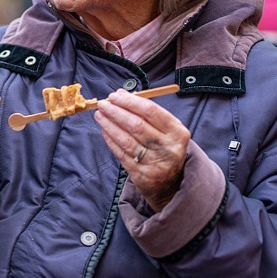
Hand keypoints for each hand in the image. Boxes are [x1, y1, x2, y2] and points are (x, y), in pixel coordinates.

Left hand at [93, 89, 189, 211]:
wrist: (171, 183)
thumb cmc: (164, 147)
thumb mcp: (165, 130)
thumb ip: (145, 111)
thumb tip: (120, 94)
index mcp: (177, 132)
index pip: (151, 111)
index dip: (130, 102)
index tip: (115, 96)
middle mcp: (168, 148)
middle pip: (137, 125)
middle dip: (116, 112)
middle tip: (103, 104)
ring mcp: (155, 163)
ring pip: (127, 140)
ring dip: (110, 125)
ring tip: (99, 115)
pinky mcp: (142, 175)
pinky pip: (121, 154)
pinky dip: (111, 140)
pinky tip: (104, 130)